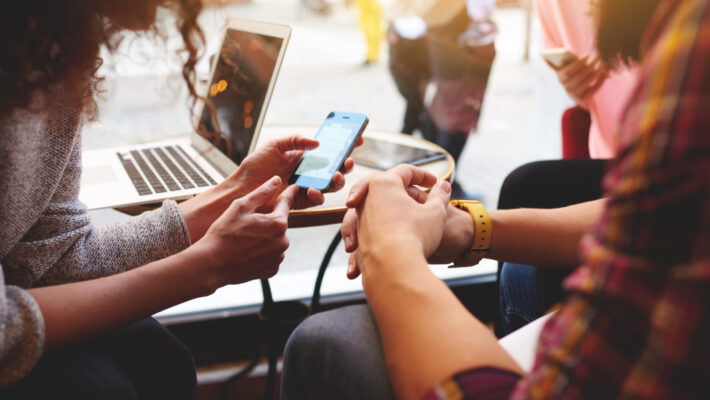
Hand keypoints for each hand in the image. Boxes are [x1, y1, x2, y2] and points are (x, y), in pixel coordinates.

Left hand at [180, 135, 359, 241]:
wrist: (243, 190)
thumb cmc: (255, 167)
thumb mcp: (274, 145)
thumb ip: (296, 140)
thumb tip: (317, 142)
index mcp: (303, 155)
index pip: (328, 149)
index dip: (344, 145)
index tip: (358, 139)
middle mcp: (308, 171)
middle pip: (334, 167)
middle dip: (345, 164)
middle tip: (347, 161)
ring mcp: (306, 186)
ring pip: (330, 184)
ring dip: (336, 180)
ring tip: (334, 176)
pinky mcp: (301, 201)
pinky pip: (317, 199)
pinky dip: (319, 194)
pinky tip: (312, 190)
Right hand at [191, 176, 295, 289]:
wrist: (211, 264)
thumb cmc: (224, 234)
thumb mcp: (241, 206)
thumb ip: (262, 192)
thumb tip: (277, 181)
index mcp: (278, 224)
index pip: (285, 203)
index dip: (288, 194)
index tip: (294, 187)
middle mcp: (283, 241)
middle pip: (279, 223)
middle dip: (267, 220)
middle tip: (246, 223)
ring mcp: (278, 257)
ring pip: (275, 240)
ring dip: (265, 237)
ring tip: (244, 239)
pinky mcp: (271, 270)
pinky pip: (270, 255)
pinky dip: (262, 252)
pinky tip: (246, 251)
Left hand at [340, 165, 451, 278]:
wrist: (393, 268)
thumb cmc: (415, 235)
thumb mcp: (436, 212)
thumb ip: (440, 196)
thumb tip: (443, 187)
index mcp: (384, 184)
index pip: (405, 171)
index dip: (423, 175)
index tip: (435, 183)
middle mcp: (366, 199)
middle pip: (383, 185)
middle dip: (399, 188)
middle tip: (414, 192)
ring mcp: (361, 219)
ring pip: (374, 207)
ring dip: (389, 210)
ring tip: (406, 219)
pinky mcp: (360, 239)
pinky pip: (371, 229)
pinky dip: (384, 230)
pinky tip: (397, 237)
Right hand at [550, 54, 607, 108]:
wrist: (575, 89)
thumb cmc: (574, 71)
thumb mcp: (569, 64)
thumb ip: (568, 58)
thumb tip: (569, 54)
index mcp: (560, 77)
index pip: (568, 71)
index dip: (579, 62)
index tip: (588, 54)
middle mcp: (566, 87)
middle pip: (579, 76)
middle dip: (590, 65)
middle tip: (598, 56)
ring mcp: (574, 94)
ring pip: (587, 82)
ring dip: (596, 71)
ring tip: (602, 63)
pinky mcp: (583, 98)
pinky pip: (594, 89)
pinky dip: (601, 80)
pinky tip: (605, 72)